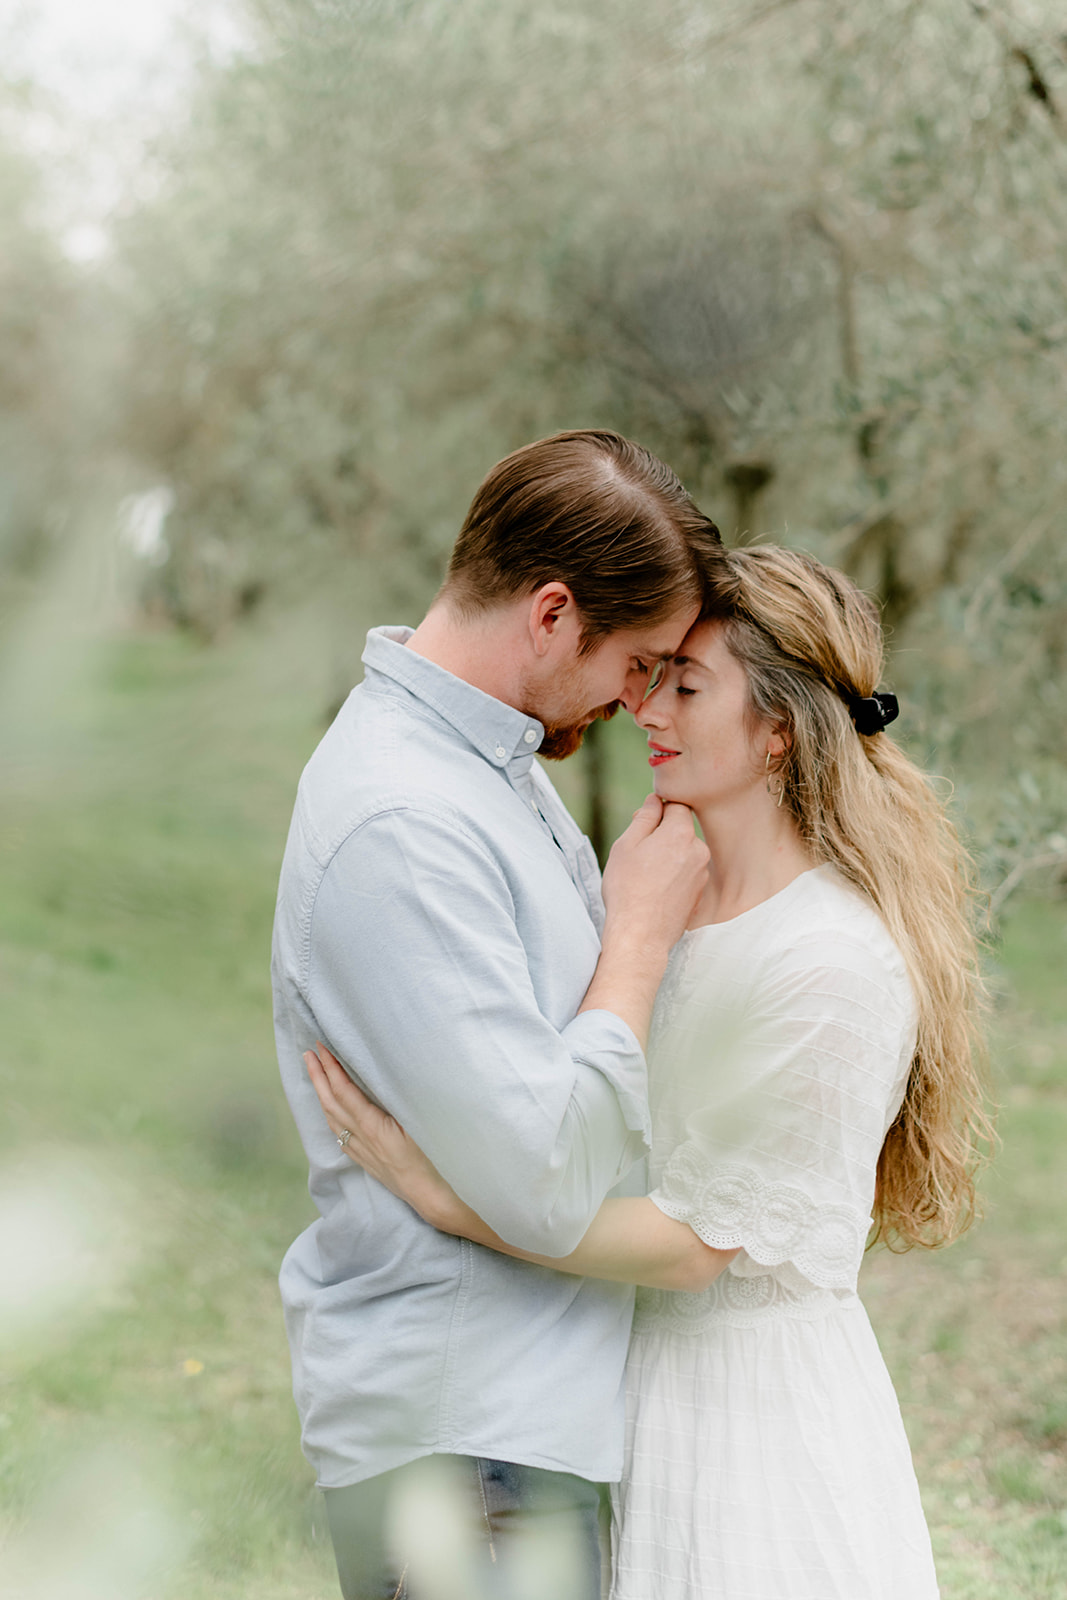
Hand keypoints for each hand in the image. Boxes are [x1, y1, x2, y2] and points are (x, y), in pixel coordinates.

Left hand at [304, 1044, 455, 1222]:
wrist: (430, 1196)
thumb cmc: (432, 1158)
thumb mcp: (420, 1123)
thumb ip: (401, 1098)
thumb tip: (388, 1073)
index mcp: (373, 1126)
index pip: (344, 1091)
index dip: (331, 1069)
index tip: (322, 1049)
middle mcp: (361, 1138)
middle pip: (331, 1102)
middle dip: (318, 1076)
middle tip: (308, 1054)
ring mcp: (360, 1150)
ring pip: (332, 1118)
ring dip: (321, 1094)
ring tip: (315, 1075)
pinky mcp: (364, 1159)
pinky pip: (339, 1132)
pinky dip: (331, 1115)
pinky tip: (331, 1111)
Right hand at [600, 794, 708, 954]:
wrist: (640, 935)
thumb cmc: (628, 889)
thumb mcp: (626, 845)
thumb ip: (644, 817)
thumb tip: (655, 800)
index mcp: (681, 833)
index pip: (676, 806)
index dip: (657, 812)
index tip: (641, 827)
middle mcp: (699, 851)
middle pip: (681, 831)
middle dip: (662, 836)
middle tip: (637, 855)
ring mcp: (702, 874)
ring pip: (684, 853)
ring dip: (668, 858)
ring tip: (645, 877)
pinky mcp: (700, 894)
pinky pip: (686, 874)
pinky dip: (673, 877)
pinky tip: (655, 891)